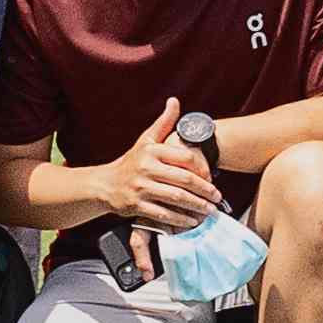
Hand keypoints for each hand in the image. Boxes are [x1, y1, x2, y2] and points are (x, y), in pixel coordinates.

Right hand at [103, 117, 223, 234]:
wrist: (105, 184)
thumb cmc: (131, 162)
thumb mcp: (146, 140)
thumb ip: (164, 122)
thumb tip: (175, 101)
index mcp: (152, 150)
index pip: (185, 157)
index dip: (202, 168)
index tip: (212, 177)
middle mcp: (146, 167)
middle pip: (184, 179)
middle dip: (205, 190)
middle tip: (217, 197)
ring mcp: (141, 187)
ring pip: (176, 198)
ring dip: (196, 206)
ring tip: (210, 211)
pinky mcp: (136, 205)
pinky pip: (163, 213)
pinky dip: (180, 219)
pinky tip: (191, 221)